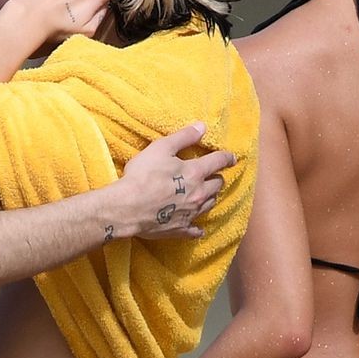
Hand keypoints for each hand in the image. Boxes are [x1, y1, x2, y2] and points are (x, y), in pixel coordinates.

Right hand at [109, 124, 233, 240]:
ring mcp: (191, 213)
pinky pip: (195, 231)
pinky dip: (198, 228)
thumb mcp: (161, 148)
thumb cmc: (142, 175)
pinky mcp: (181, 229)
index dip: (227, 157)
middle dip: (217, 178)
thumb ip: (183, 137)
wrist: (127, 208)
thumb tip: (202, 126)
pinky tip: (198, 228)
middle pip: (217, 185)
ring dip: (210, 197)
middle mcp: (198, 193)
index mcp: (195, 172)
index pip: (218, 162)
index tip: (232, 158)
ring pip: (210, 204)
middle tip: (213, 175)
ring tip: (206, 194)